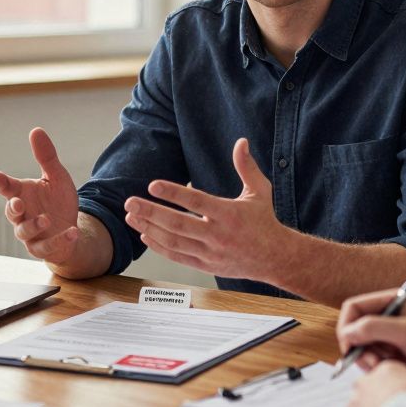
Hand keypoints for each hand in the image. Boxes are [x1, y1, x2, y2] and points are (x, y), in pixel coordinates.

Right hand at [0, 128, 80, 264]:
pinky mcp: (42, 248)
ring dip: (34, 225)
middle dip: (13, 207)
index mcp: (22, 194)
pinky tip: (72, 232)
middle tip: (18, 202)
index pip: (8, 187)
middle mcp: (22, 214)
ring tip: (46, 218)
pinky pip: (47, 247)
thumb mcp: (57, 177)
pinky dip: (60, 239)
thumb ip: (46, 157)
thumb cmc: (58, 201)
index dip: (1, 183)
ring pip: (24, 231)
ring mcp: (30, 234)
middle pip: (11, 211)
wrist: (70, 229)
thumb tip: (36, 130)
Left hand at [123, 137, 289, 279]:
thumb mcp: (260, 191)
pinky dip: (160, 247)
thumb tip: (241, 141)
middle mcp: (218, 235)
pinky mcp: (206, 265)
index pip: (197, 202)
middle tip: (129, 202)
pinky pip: (178, 257)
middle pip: (178, 224)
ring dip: (150, 228)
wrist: (276, 259)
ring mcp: (211, 253)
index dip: (174, 194)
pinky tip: (145, 234)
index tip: (152, 185)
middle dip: (151, 212)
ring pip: (174, 242)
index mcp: (229, 214)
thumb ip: (247, 167)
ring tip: (131, 216)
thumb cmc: (265, 221)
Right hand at [336, 290, 405, 392]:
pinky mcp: (397, 356)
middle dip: (358, 345)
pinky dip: (376, 367)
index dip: (347, 325)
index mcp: (392, 300)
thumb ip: (373, 328)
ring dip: (367, 358)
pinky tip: (392, 369)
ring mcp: (393, 337)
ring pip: (363, 347)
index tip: (349, 345)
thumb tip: (346, 333)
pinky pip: (374, 361)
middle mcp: (390, 317)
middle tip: (371, 360)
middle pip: (355, 328)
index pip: (354, 307)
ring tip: (385, 365)